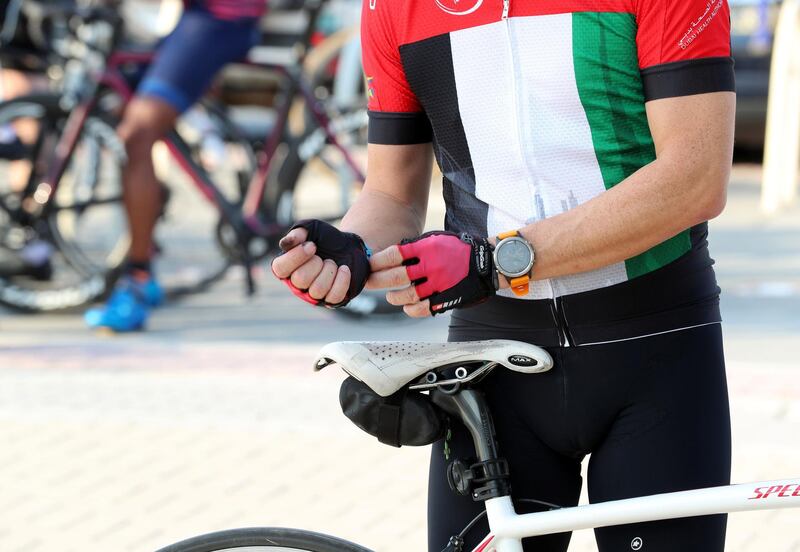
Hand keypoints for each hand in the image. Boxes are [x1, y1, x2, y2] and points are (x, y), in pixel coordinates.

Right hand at [271, 220, 369, 306]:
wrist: (350, 246)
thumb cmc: (326, 238)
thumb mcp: (312, 228)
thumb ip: (298, 232)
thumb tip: (286, 244)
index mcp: (287, 266)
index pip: (280, 268)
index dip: (296, 257)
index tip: (312, 245)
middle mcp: (297, 284)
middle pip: (300, 279)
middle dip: (316, 263)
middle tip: (323, 256)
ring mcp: (314, 295)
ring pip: (317, 290)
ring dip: (329, 271)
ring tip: (333, 263)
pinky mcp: (331, 300)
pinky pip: (334, 297)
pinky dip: (342, 280)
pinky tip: (344, 269)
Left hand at [367, 231, 495, 316]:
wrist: (487, 263)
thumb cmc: (458, 250)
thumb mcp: (437, 239)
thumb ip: (415, 246)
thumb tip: (390, 254)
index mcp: (427, 248)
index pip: (395, 254)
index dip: (377, 261)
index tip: (369, 265)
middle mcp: (432, 266)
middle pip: (396, 276)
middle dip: (377, 280)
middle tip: (369, 282)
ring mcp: (439, 284)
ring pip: (407, 295)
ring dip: (394, 297)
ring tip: (390, 295)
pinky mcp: (446, 299)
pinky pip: (422, 308)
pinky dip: (410, 309)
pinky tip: (406, 306)